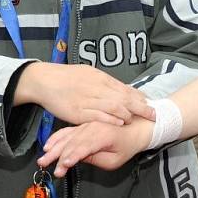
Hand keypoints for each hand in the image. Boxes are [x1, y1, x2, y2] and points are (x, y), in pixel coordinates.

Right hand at [15, 63, 154, 125]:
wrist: (44, 81)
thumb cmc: (67, 76)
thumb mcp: (89, 73)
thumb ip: (105, 82)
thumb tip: (122, 89)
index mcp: (100, 78)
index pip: (125, 88)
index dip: (139, 97)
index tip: (150, 103)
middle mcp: (97, 88)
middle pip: (124, 98)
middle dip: (141, 107)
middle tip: (153, 114)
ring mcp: (88, 100)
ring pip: (114, 107)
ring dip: (128, 114)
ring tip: (138, 120)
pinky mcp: (78, 112)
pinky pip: (98, 117)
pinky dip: (110, 120)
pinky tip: (120, 123)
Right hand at [37, 117, 154, 176]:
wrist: (136, 127)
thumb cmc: (128, 145)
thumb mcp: (116, 159)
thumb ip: (98, 160)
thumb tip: (80, 159)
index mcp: (104, 135)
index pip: (84, 147)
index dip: (73, 156)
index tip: (63, 165)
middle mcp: (94, 127)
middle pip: (72, 142)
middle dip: (57, 155)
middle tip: (45, 165)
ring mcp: (88, 125)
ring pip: (68, 136)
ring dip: (54, 148)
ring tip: (43, 158)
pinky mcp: (84, 125)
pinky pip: (68, 130)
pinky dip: (57, 137)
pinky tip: (48, 145)